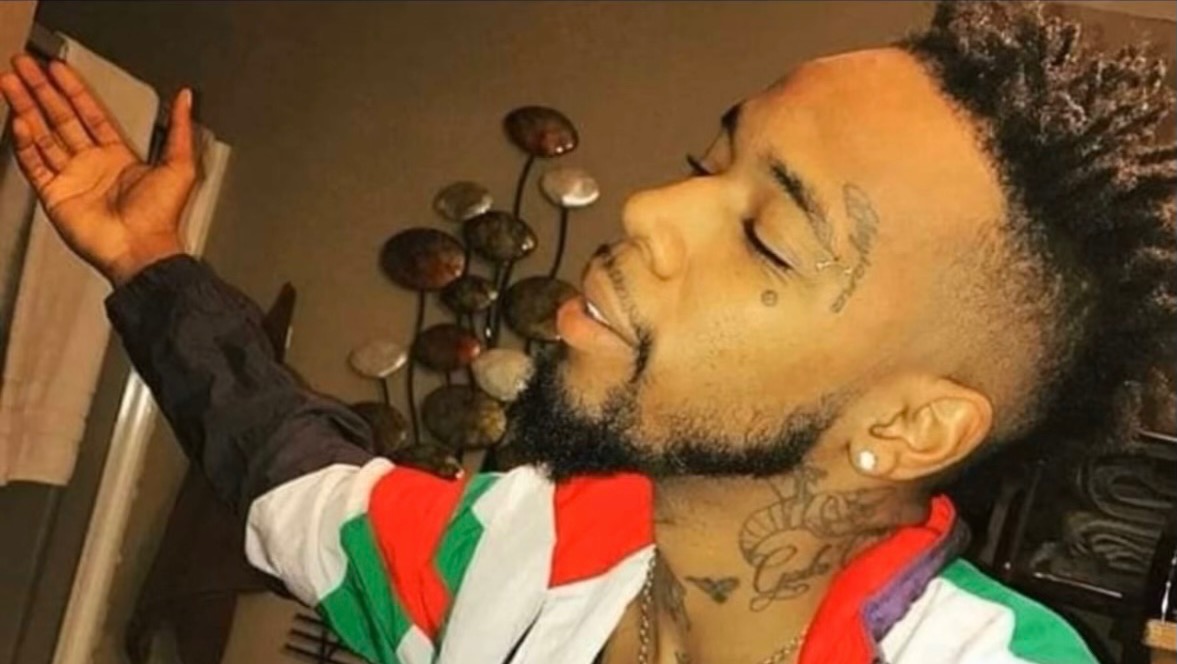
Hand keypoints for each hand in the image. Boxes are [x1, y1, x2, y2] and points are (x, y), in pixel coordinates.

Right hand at [0, 55, 195, 285]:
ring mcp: (70, 178)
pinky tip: (19, 121)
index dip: (73, 90)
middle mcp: (91, 164)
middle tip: (24, 64)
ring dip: (25, 108)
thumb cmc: (161, 215)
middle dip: (41, 90)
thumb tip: (185, 98)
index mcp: (118, 156)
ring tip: (9, 82)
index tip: (57, 68)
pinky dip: (25, 143)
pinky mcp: (54, 194)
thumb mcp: (179, 165)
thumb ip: (180, 129)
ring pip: (41, 135)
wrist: (141, 248)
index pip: (89, 114)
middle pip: (60, 118)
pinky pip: (34, 164)